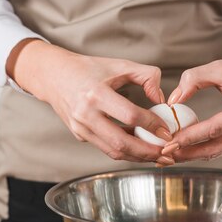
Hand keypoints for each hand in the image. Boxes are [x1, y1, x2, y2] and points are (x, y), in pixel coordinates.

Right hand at [7, 39, 173, 165]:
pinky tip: (140, 149)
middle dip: (148, 152)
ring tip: (158, 157)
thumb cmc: (88, 69)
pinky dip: (125, 151)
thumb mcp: (119, 65)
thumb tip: (162, 99)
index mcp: (96, 94)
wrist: (54, 76)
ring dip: (138, 157)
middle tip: (168, 154)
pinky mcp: (79, 135)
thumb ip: (147, 76)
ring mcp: (80, 128)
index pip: (130, 116)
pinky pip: (106, 148)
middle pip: (121, 142)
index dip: (152, 126)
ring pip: (114, 151)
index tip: (167, 131)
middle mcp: (85, 114)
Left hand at [162, 36, 221, 162]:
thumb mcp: (218, 68)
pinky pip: (221, 147)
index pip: (213, 129)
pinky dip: (202, 149)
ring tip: (170, 154)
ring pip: (217, 151)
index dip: (189, 137)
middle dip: (188, 153)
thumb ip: (192, 80)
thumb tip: (172, 101)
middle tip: (164, 154)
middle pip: (214, 148)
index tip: (169, 142)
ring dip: (193, 154)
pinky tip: (185, 149)